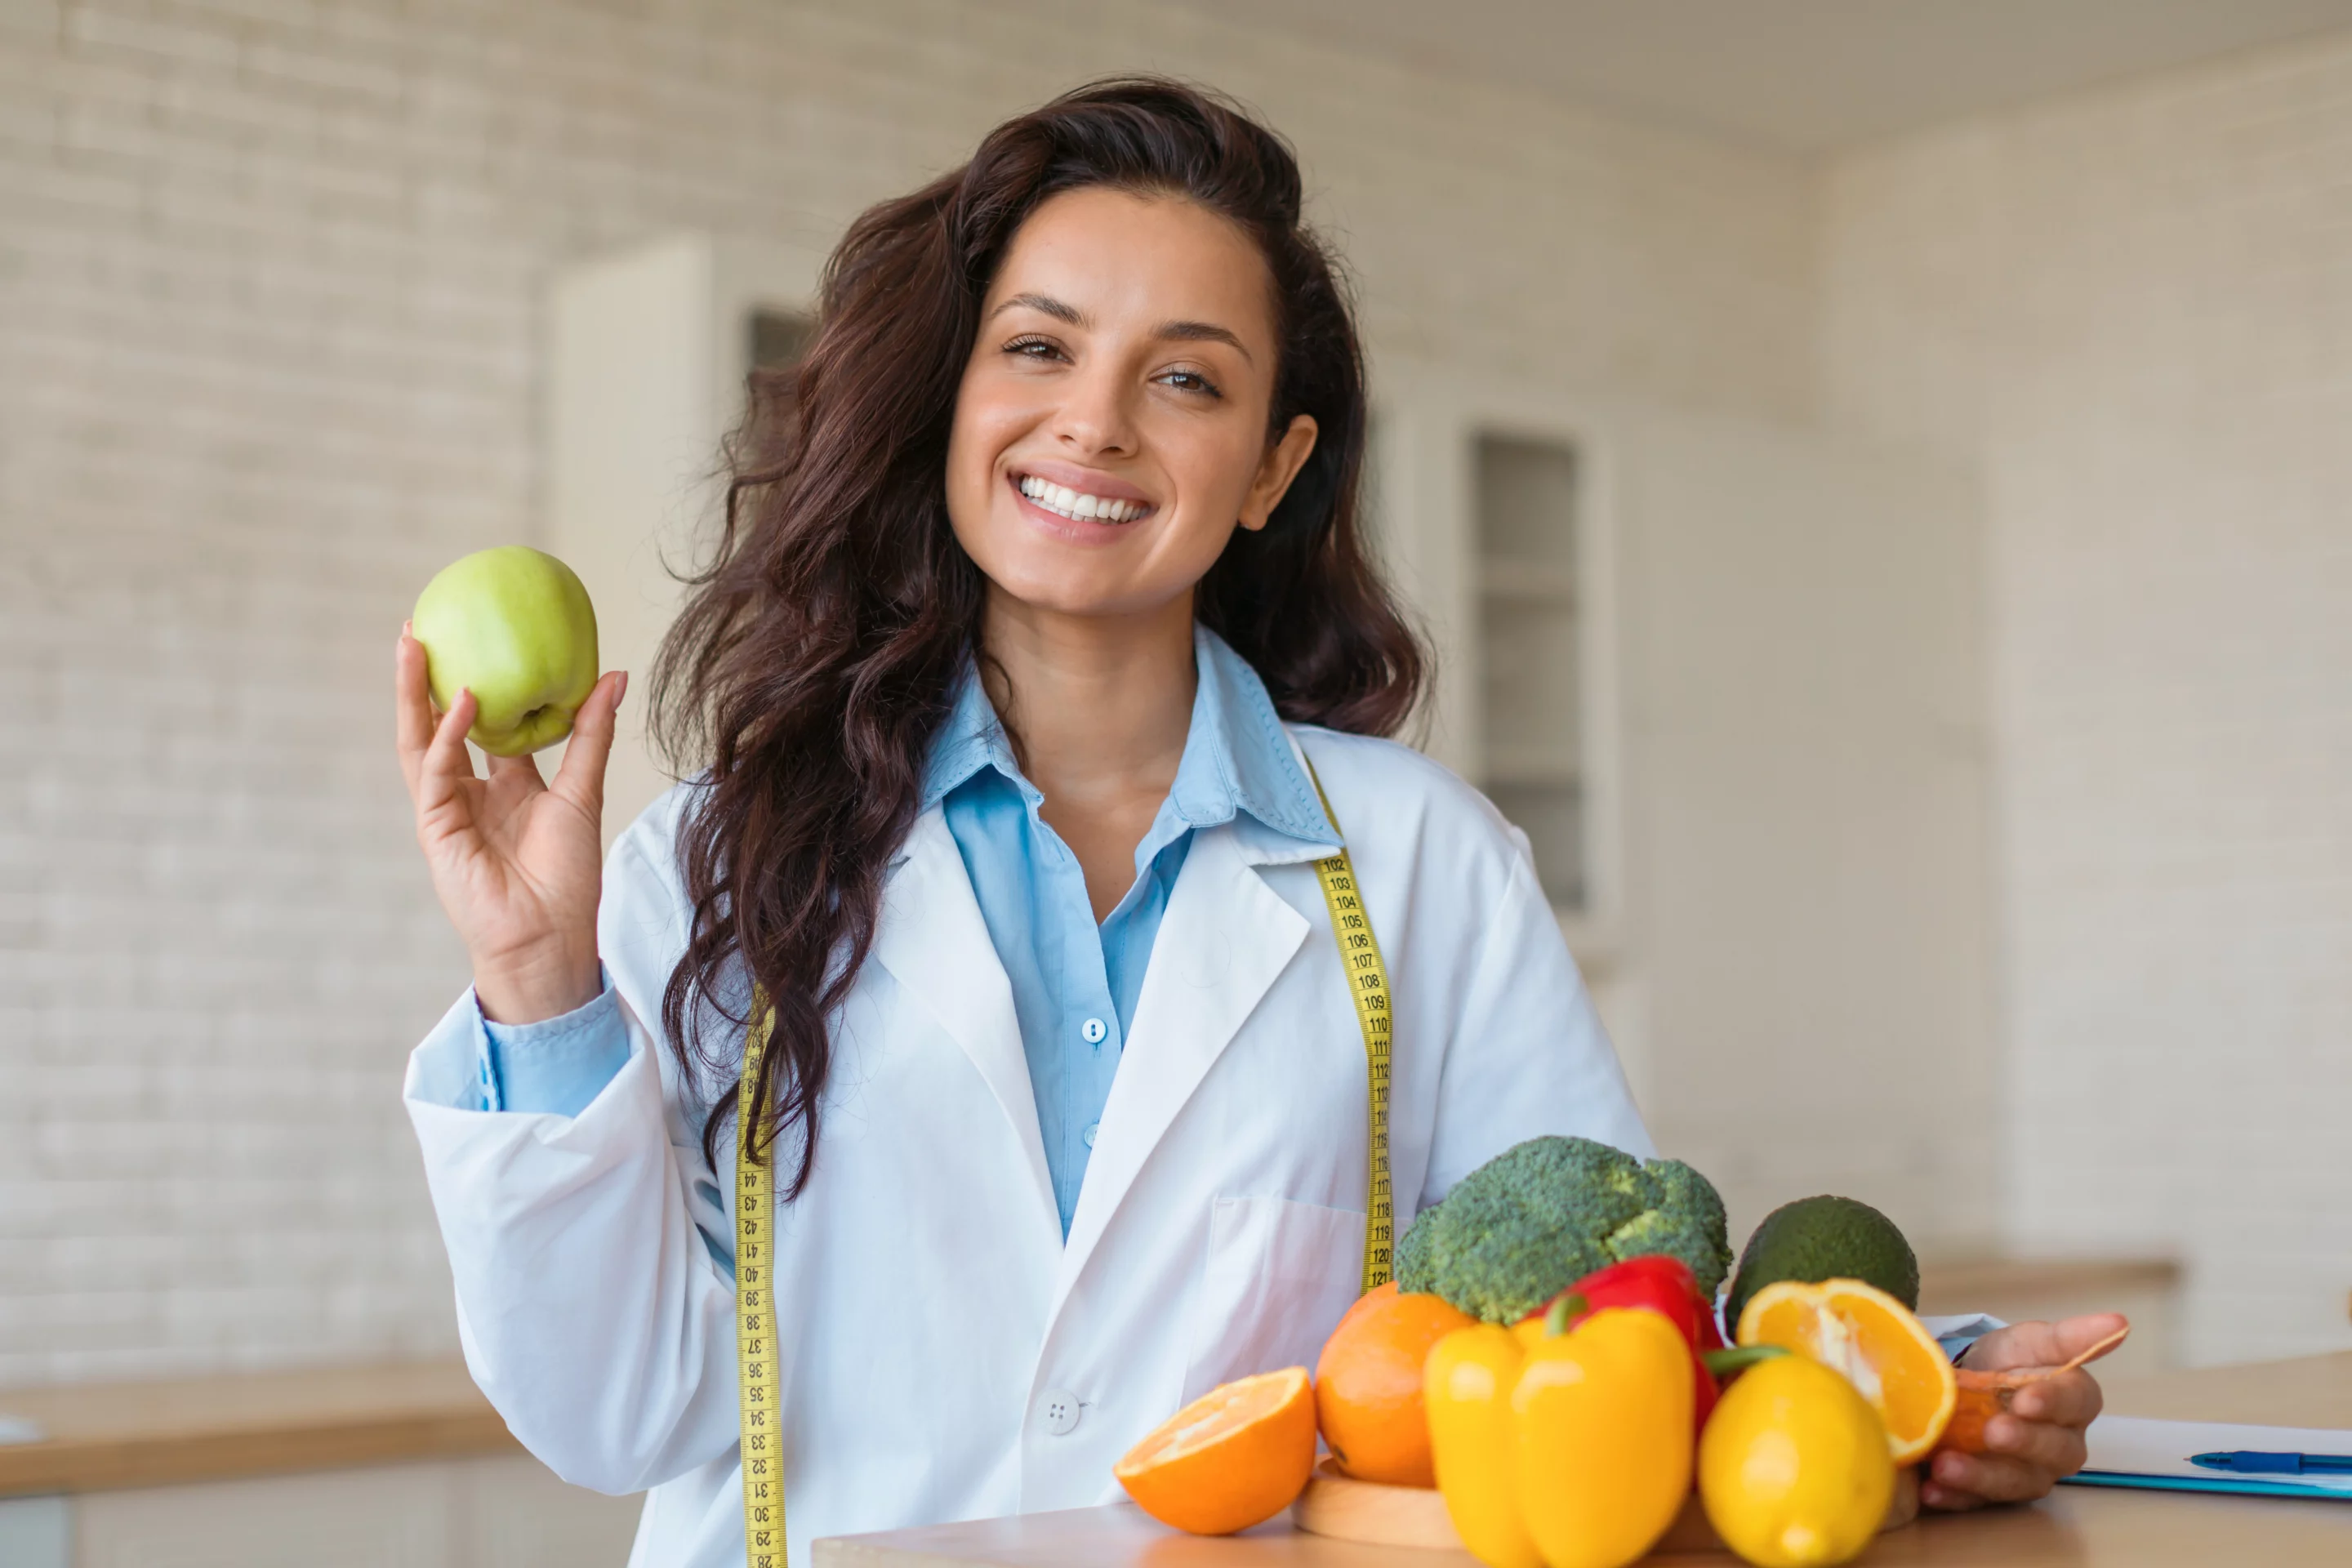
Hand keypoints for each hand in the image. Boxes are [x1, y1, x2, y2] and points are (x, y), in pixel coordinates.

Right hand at [394, 626, 624, 1023]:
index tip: (474, 638)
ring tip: (413, 643)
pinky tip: (461, 700)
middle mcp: (472, 793)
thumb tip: (614, 675)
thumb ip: (592, 734)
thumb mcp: (583, 792)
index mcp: (507, 786)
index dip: (478, 684)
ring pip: (421, 740)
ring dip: (414, 693)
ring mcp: (448, 810)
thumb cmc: (567, 876)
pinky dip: (447, 735)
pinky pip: (435, 772)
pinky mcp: (435, 828)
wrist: (549, 937)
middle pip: (439, 724)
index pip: (485, 725)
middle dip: (424, 678)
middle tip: (419, 627)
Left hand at [1921, 1312, 2124, 1511]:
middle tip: (1993, 1431)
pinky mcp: (1991, 1492)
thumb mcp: (2029, 1341)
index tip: (2025, 1399)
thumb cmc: (2007, 1363)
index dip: (2053, 1403)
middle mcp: (2058, 1446)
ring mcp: (2026, 1472)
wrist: (1964, 1384)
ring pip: (2016, 1482)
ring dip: (1981, 1476)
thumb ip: (2069, 1336)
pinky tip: (1931, 1489)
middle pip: (2054, 1451)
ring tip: (1946, 1465)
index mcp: (2074, 1405)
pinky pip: (1977, 1502)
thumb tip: (2119, 1323)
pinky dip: (1954, 1497)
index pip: (2076, 1404)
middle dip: (2023, 1442)